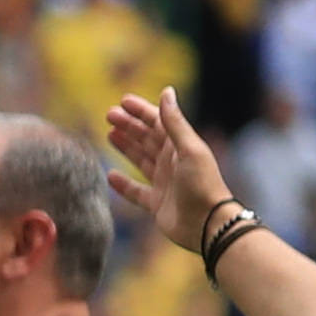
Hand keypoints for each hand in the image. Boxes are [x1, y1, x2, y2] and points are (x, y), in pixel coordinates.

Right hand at [101, 88, 226, 255]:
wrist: (206, 223)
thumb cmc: (201, 183)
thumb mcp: (189, 148)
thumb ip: (175, 122)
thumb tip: (166, 92)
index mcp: (181, 147)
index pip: (159, 123)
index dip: (141, 111)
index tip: (122, 102)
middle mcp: (172, 162)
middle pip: (147, 139)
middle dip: (129, 126)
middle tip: (109, 115)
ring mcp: (163, 182)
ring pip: (140, 160)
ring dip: (126, 147)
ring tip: (109, 135)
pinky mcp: (156, 203)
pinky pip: (135, 191)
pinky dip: (122, 184)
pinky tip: (110, 175)